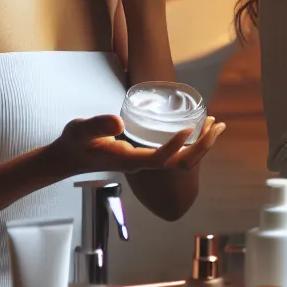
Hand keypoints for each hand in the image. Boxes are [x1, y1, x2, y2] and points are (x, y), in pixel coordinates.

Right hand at [44, 113, 225, 179]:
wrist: (68, 158)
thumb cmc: (74, 144)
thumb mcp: (80, 131)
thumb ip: (96, 126)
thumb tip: (119, 122)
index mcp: (130, 161)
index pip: (160, 160)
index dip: (176, 147)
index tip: (188, 128)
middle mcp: (142, 164)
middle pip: (180, 164)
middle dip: (202, 146)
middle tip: (217, 123)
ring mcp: (145, 162)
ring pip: (181, 161)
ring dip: (201, 144)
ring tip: (215, 123)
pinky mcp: (145, 156)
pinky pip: (175, 154)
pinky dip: (191, 142)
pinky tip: (197, 128)